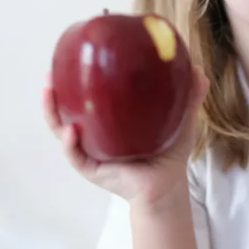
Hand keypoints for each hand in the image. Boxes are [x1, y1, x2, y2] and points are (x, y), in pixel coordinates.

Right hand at [42, 64, 208, 208]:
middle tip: (49, 77)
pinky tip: (69, 131)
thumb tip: (198, 69)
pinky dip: (70, 144)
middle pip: (64, 113)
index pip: (85, 98)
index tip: (66, 60)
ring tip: (50, 95)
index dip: (73, 81)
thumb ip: (189, 96)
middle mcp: (94, 135)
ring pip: (62, 132)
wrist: (168, 187)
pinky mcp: (93, 171)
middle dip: (53, 96)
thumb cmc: (169, 152)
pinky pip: (76, 157)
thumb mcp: (179, 119)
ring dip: (52, 114)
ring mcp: (91, 152)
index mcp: (109, 121)